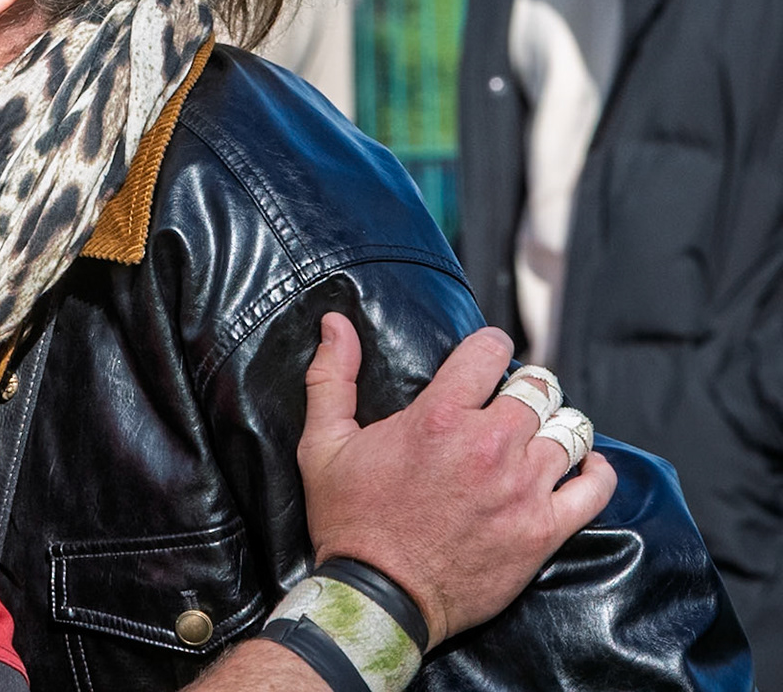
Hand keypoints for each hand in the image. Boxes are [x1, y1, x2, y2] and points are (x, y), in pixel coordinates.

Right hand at [297, 312, 616, 645]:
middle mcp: (488, 445)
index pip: (490, 351)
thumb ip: (330, 376)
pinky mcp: (544, 529)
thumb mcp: (323, 442)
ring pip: (570, 430)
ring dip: (556, 425)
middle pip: (540, 387)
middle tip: (510, 401)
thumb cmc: (350, 520)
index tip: (488, 356)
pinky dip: (595, 470)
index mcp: (439, 416)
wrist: (380, 595)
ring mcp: (522, 488)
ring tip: (539, 435)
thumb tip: (334, 323)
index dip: (491, 346)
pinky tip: (581, 466)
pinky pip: (596, 487)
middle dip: (526, 386)